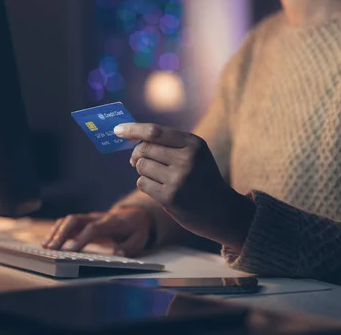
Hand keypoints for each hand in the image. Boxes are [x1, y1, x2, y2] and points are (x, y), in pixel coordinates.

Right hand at [41, 206, 154, 256]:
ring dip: (56, 232)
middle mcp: (98, 218)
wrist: (134, 214)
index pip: (93, 228)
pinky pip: (67, 223)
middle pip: (76, 220)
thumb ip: (129, 248)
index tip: (70, 251)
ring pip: (69, 220)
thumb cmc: (136, 230)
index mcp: (112, 222)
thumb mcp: (140, 240)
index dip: (81, 238)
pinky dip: (56, 232)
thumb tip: (117, 254)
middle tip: (51, 249)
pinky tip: (48, 244)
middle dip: (62, 234)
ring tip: (46, 248)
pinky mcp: (84, 221)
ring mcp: (90, 218)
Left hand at [115, 123, 254, 250]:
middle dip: (137, 154)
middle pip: (145, 148)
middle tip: (136, 160)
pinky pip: (142, 183)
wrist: (222, 211)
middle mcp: (188, 159)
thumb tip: (132, 137)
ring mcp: (179, 179)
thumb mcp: (194, 154)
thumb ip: (168, 143)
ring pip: (141, 166)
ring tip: (158, 177)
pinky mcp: (170, 197)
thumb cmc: (202, 178)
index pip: (155, 132)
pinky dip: (145, 184)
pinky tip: (160, 190)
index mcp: (194, 143)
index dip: (133, 129)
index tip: (117, 130)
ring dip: (143, 171)